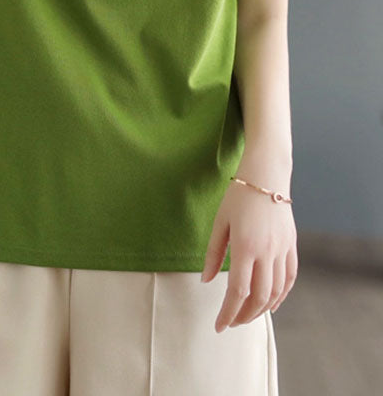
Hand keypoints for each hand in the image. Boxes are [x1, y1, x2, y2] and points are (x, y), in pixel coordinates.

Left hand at [200, 170, 297, 332]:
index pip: (238, 291)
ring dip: (261, 309)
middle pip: (258, 297)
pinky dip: (281, 295)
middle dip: (244, 316)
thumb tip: (207, 281)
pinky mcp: (292, 245)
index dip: (228, 312)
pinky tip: (271, 303)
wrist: (266, 174)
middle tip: (231, 323)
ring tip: (246, 315)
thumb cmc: (238, 196)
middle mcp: (267, 252)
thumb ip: (213, 254)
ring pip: (276, 291)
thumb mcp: (220, 222)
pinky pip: (290, 278)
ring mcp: (282, 249)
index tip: (218, 326)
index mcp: (246, 246)